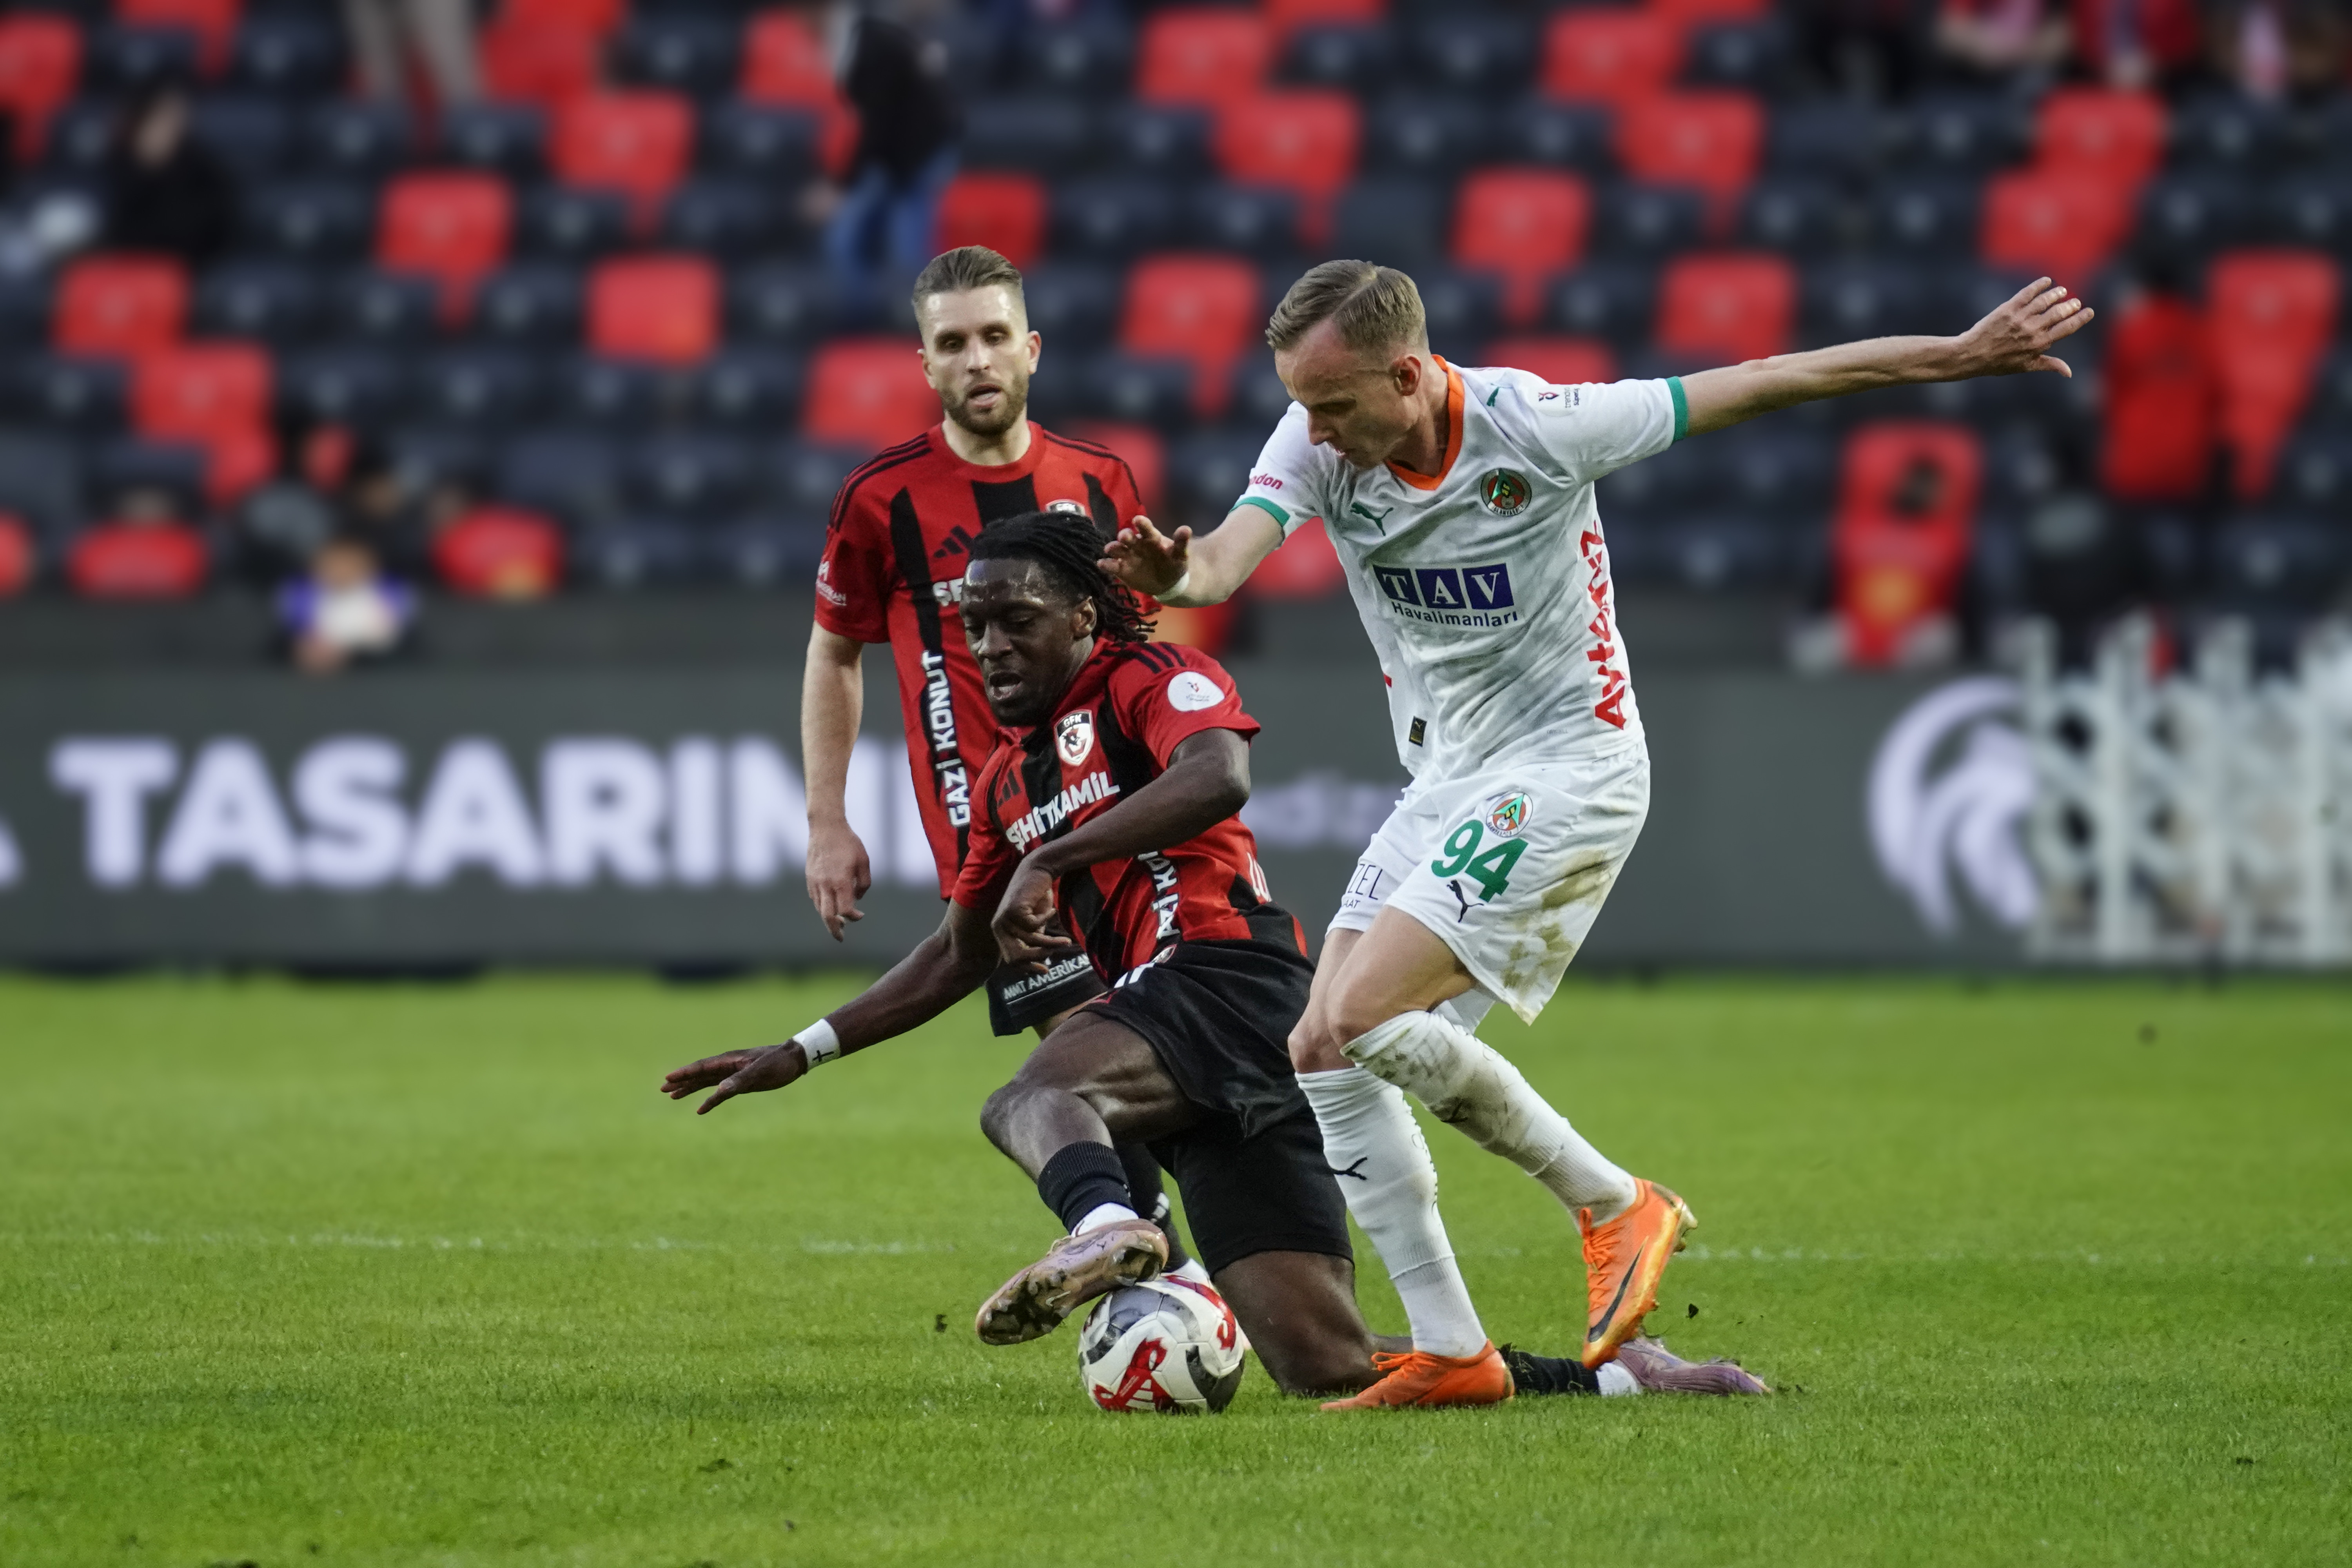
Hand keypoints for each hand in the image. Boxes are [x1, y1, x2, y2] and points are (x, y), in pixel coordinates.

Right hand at [661, 1043, 807, 1113]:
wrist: (794, 1060)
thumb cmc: (778, 1064)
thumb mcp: (759, 1073)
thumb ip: (739, 1081)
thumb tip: (719, 1091)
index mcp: (729, 1061)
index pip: (701, 1067)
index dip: (684, 1073)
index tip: (668, 1078)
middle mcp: (727, 1066)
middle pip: (699, 1074)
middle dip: (681, 1081)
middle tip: (663, 1089)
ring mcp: (732, 1073)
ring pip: (705, 1081)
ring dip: (690, 1088)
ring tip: (672, 1095)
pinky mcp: (740, 1082)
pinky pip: (718, 1090)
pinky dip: (708, 1098)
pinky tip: (700, 1108)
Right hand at [806, 818, 870, 939]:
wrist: (825, 827)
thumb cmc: (849, 843)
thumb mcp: (864, 861)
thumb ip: (863, 883)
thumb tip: (857, 899)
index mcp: (840, 881)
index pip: (845, 910)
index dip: (853, 917)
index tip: (860, 915)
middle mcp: (825, 885)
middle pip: (827, 916)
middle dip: (835, 930)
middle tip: (841, 938)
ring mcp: (814, 882)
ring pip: (819, 909)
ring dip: (828, 919)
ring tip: (838, 925)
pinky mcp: (809, 878)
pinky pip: (815, 898)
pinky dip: (822, 906)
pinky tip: (829, 906)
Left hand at [992, 860, 1075, 967]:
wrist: (1037, 872)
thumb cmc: (1037, 899)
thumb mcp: (1035, 925)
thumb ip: (1034, 942)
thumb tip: (1041, 964)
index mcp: (1001, 933)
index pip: (1011, 960)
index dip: (1028, 968)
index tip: (1045, 970)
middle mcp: (998, 928)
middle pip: (1015, 957)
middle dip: (1037, 957)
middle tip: (1054, 953)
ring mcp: (1004, 919)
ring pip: (1029, 942)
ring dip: (1051, 942)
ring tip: (1065, 940)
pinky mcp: (1013, 910)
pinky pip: (1035, 926)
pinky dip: (1047, 919)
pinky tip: (1052, 911)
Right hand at [1099, 514, 1191, 598]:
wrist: (1167, 582)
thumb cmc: (1173, 563)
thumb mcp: (1180, 554)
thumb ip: (1181, 543)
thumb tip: (1186, 529)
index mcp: (1151, 537)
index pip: (1146, 528)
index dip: (1142, 523)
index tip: (1137, 520)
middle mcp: (1137, 543)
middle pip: (1128, 536)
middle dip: (1125, 535)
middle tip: (1124, 536)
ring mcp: (1127, 555)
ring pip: (1117, 549)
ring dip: (1113, 547)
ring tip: (1110, 549)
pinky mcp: (1121, 569)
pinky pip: (1111, 566)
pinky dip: (1106, 564)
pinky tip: (1102, 564)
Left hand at [1954, 277, 2093, 378]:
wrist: (1972, 355)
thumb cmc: (1999, 363)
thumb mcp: (2026, 366)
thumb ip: (2049, 364)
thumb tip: (2069, 372)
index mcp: (2039, 344)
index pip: (2067, 328)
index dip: (2080, 318)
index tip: (2089, 312)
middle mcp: (2032, 330)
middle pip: (2059, 312)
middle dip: (2071, 305)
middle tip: (2076, 302)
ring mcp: (2020, 318)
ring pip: (2045, 301)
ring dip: (2057, 294)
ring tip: (2063, 291)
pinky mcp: (2008, 308)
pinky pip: (2028, 293)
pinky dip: (2039, 285)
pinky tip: (2046, 281)